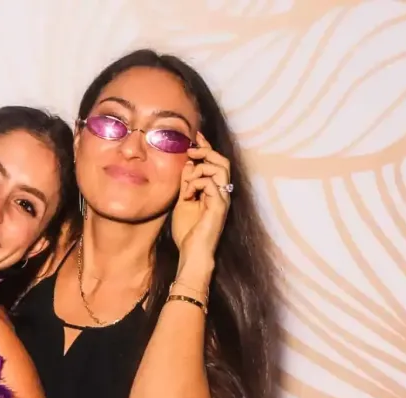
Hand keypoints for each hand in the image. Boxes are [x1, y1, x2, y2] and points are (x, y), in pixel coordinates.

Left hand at [170, 131, 230, 264]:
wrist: (192, 253)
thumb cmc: (187, 231)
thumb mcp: (182, 201)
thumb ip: (186, 183)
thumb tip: (186, 163)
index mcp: (213, 190)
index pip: (214, 163)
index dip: (206, 147)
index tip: (195, 136)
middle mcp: (222, 193)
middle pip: (222, 161)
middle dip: (206, 152)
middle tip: (190, 152)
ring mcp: (222, 199)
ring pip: (220, 168)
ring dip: (200, 168)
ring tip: (187, 181)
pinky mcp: (219, 206)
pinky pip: (211, 183)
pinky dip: (196, 183)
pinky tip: (187, 195)